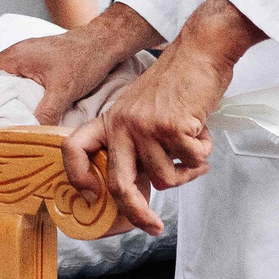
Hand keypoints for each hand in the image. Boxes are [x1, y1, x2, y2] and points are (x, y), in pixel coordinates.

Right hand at [0, 5, 153, 123]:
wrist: (105, 43)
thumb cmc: (84, 59)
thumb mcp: (63, 91)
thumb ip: (44, 113)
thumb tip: (30, 135)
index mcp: (13, 58)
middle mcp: (15, 56)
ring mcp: (26, 59)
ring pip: (9, 85)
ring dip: (11, 101)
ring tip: (10, 124)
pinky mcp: (38, 64)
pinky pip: (22, 82)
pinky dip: (22, 96)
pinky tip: (27, 112)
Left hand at [58, 0, 263, 231]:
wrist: (200, 50)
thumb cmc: (176, 84)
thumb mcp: (143, 111)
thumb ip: (137, 145)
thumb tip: (140, 189)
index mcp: (110, 120)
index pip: (76, 148)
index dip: (77, 177)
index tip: (93, 199)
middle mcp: (122, 124)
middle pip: (121, 184)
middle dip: (138, 213)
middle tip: (154, 227)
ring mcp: (145, 126)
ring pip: (166, 178)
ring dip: (188, 169)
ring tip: (195, 143)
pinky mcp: (171, 126)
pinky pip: (191, 162)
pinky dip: (203, 153)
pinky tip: (202, 130)